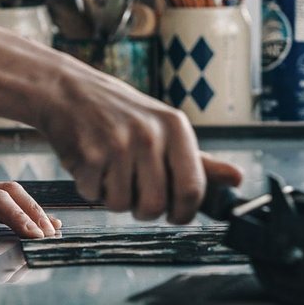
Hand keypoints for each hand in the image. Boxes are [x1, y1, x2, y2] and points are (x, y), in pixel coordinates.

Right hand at [36, 67, 243, 224]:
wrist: (66, 90)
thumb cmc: (119, 112)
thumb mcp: (163, 128)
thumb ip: (199, 160)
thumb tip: (237, 179)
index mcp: (175, 127)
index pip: (193, 189)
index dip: (184, 212)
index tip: (175, 214)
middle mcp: (150, 135)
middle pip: (156, 206)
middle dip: (143, 209)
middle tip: (134, 188)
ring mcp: (118, 145)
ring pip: (123, 206)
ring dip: (114, 197)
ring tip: (109, 169)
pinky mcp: (88, 155)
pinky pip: (95, 196)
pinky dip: (90, 188)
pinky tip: (90, 162)